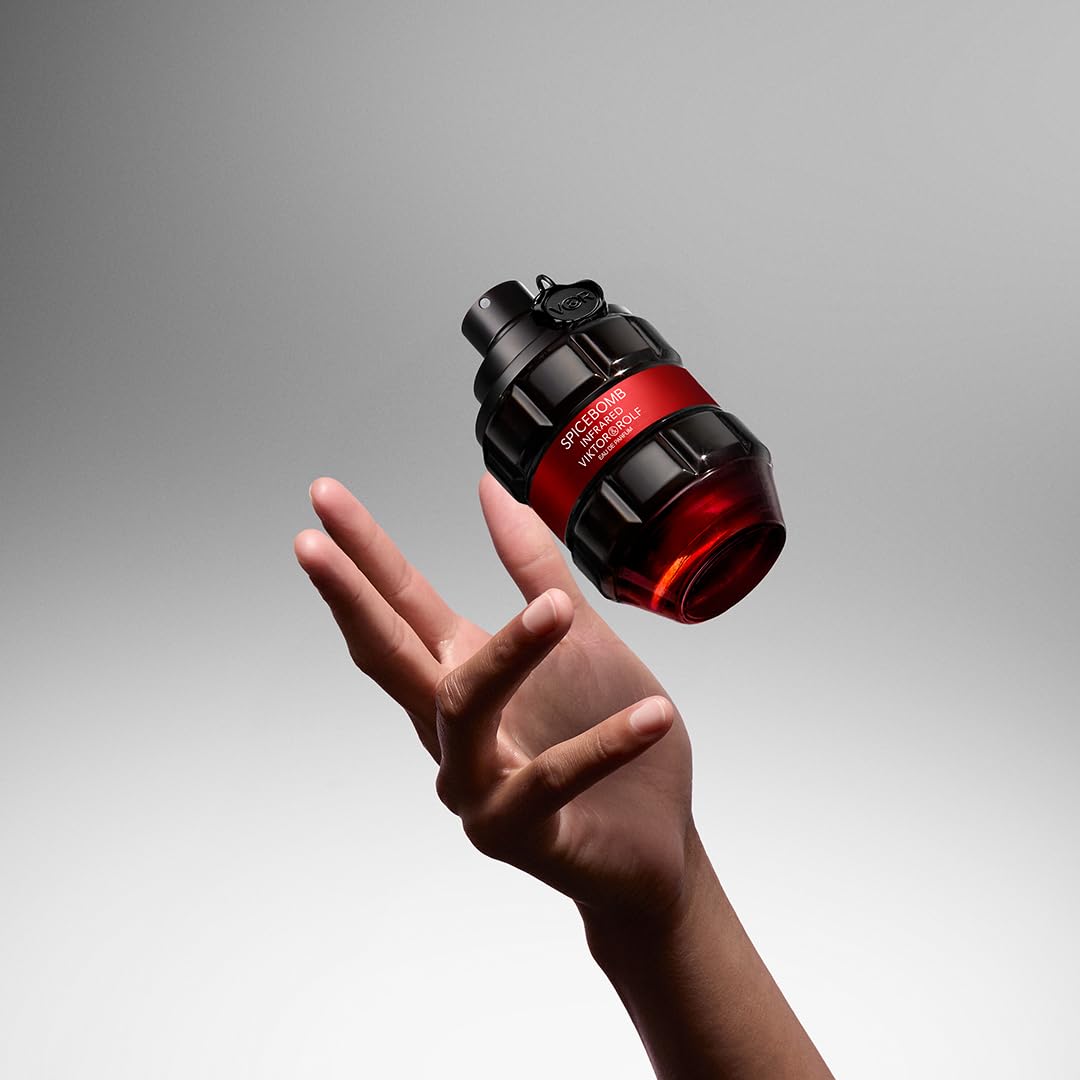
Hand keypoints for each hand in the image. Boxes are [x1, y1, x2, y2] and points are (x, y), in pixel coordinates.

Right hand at [294, 474, 692, 920]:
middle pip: (390, 655)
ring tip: (559, 609)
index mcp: (463, 673)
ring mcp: (475, 784)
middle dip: (350, 597)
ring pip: (465, 709)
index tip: (325, 498)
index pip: (401, 604)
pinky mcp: (517, 831)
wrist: (654, 840)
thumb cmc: (601, 731)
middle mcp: (452, 728)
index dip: (363, 552)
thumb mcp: (581, 638)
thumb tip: (491, 489)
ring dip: (510, 654)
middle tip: (312, 543)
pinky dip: (604, 745)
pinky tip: (652, 716)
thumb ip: (535, 569)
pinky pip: (553, 778)